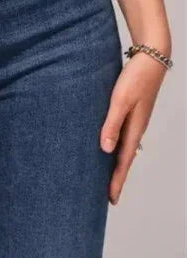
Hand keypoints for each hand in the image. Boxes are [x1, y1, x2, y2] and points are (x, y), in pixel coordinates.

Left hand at [100, 52, 166, 204]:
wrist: (151, 57)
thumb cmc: (135, 77)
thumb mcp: (120, 100)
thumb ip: (112, 124)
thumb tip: (106, 149)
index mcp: (134, 129)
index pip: (123, 162)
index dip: (116, 181)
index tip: (111, 200)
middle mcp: (136, 128)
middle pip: (125, 159)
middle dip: (116, 178)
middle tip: (108, 197)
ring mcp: (135, 121)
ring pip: (124, 149)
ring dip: (115, 164)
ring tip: (106, 178)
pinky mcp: (132, 113)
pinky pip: (123, 136)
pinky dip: (116, 148)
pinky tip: (108, 149)